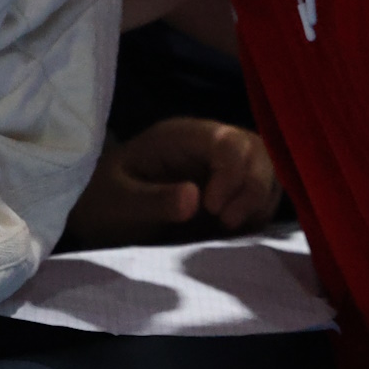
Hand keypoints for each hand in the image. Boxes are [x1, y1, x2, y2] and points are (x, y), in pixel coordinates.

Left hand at [62, 118, 280, 248]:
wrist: (101, 214)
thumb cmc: (103, 201)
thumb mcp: (119, 202)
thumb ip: (154, 200)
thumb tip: (195, 198)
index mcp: (181, 137)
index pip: (227, 140)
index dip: (232, 173)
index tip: (213, 209)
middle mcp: (208, 146)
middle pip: (257, 150)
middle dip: (253, 187)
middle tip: (227, 223)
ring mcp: (222, 167)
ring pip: (267, 170)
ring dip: (259, 200)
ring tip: (231, 228)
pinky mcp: (230, 191)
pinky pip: (263, 195)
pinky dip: (259, 213)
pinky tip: (237, 231)